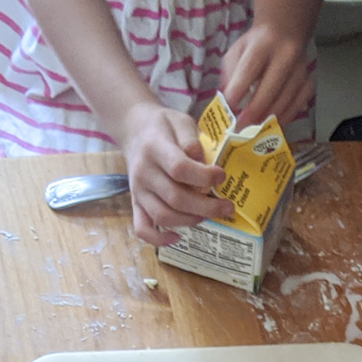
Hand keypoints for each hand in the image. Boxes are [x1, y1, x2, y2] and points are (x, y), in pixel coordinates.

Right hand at [121, 101, 234, 245]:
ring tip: (209, 215)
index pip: (179, 168)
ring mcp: (138, 191)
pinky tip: (178, 237)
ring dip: (190, 220)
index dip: (204, 177)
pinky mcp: (135, 203)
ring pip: (163, 216)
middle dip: (206, 206)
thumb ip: (192, 140)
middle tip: (228, 207)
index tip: (222, 176)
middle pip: (175, 198)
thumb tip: (204, 163)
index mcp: (155, 148)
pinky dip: (159, 239)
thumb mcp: (180, 122)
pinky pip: (142, 228)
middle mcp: (144, 172)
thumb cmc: (163, 126)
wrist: (133, 129)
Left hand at [222, 22, 313, 129]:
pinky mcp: (308, 81)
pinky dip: (285, 118)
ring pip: (285, 101)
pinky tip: (273, 125)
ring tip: (255, 131)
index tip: (229, 109)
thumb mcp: (237, 51)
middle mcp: (284, 56)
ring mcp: (300, 70)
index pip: (249, 70)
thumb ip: (230, 74)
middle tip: (242, 128)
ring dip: (269, 119)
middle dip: (254, 112)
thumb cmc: (256, 46)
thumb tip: (226, 103)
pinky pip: (298, 105)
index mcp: (262, 45)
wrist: (284, 32)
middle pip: (270, 90)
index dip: (238, 92)